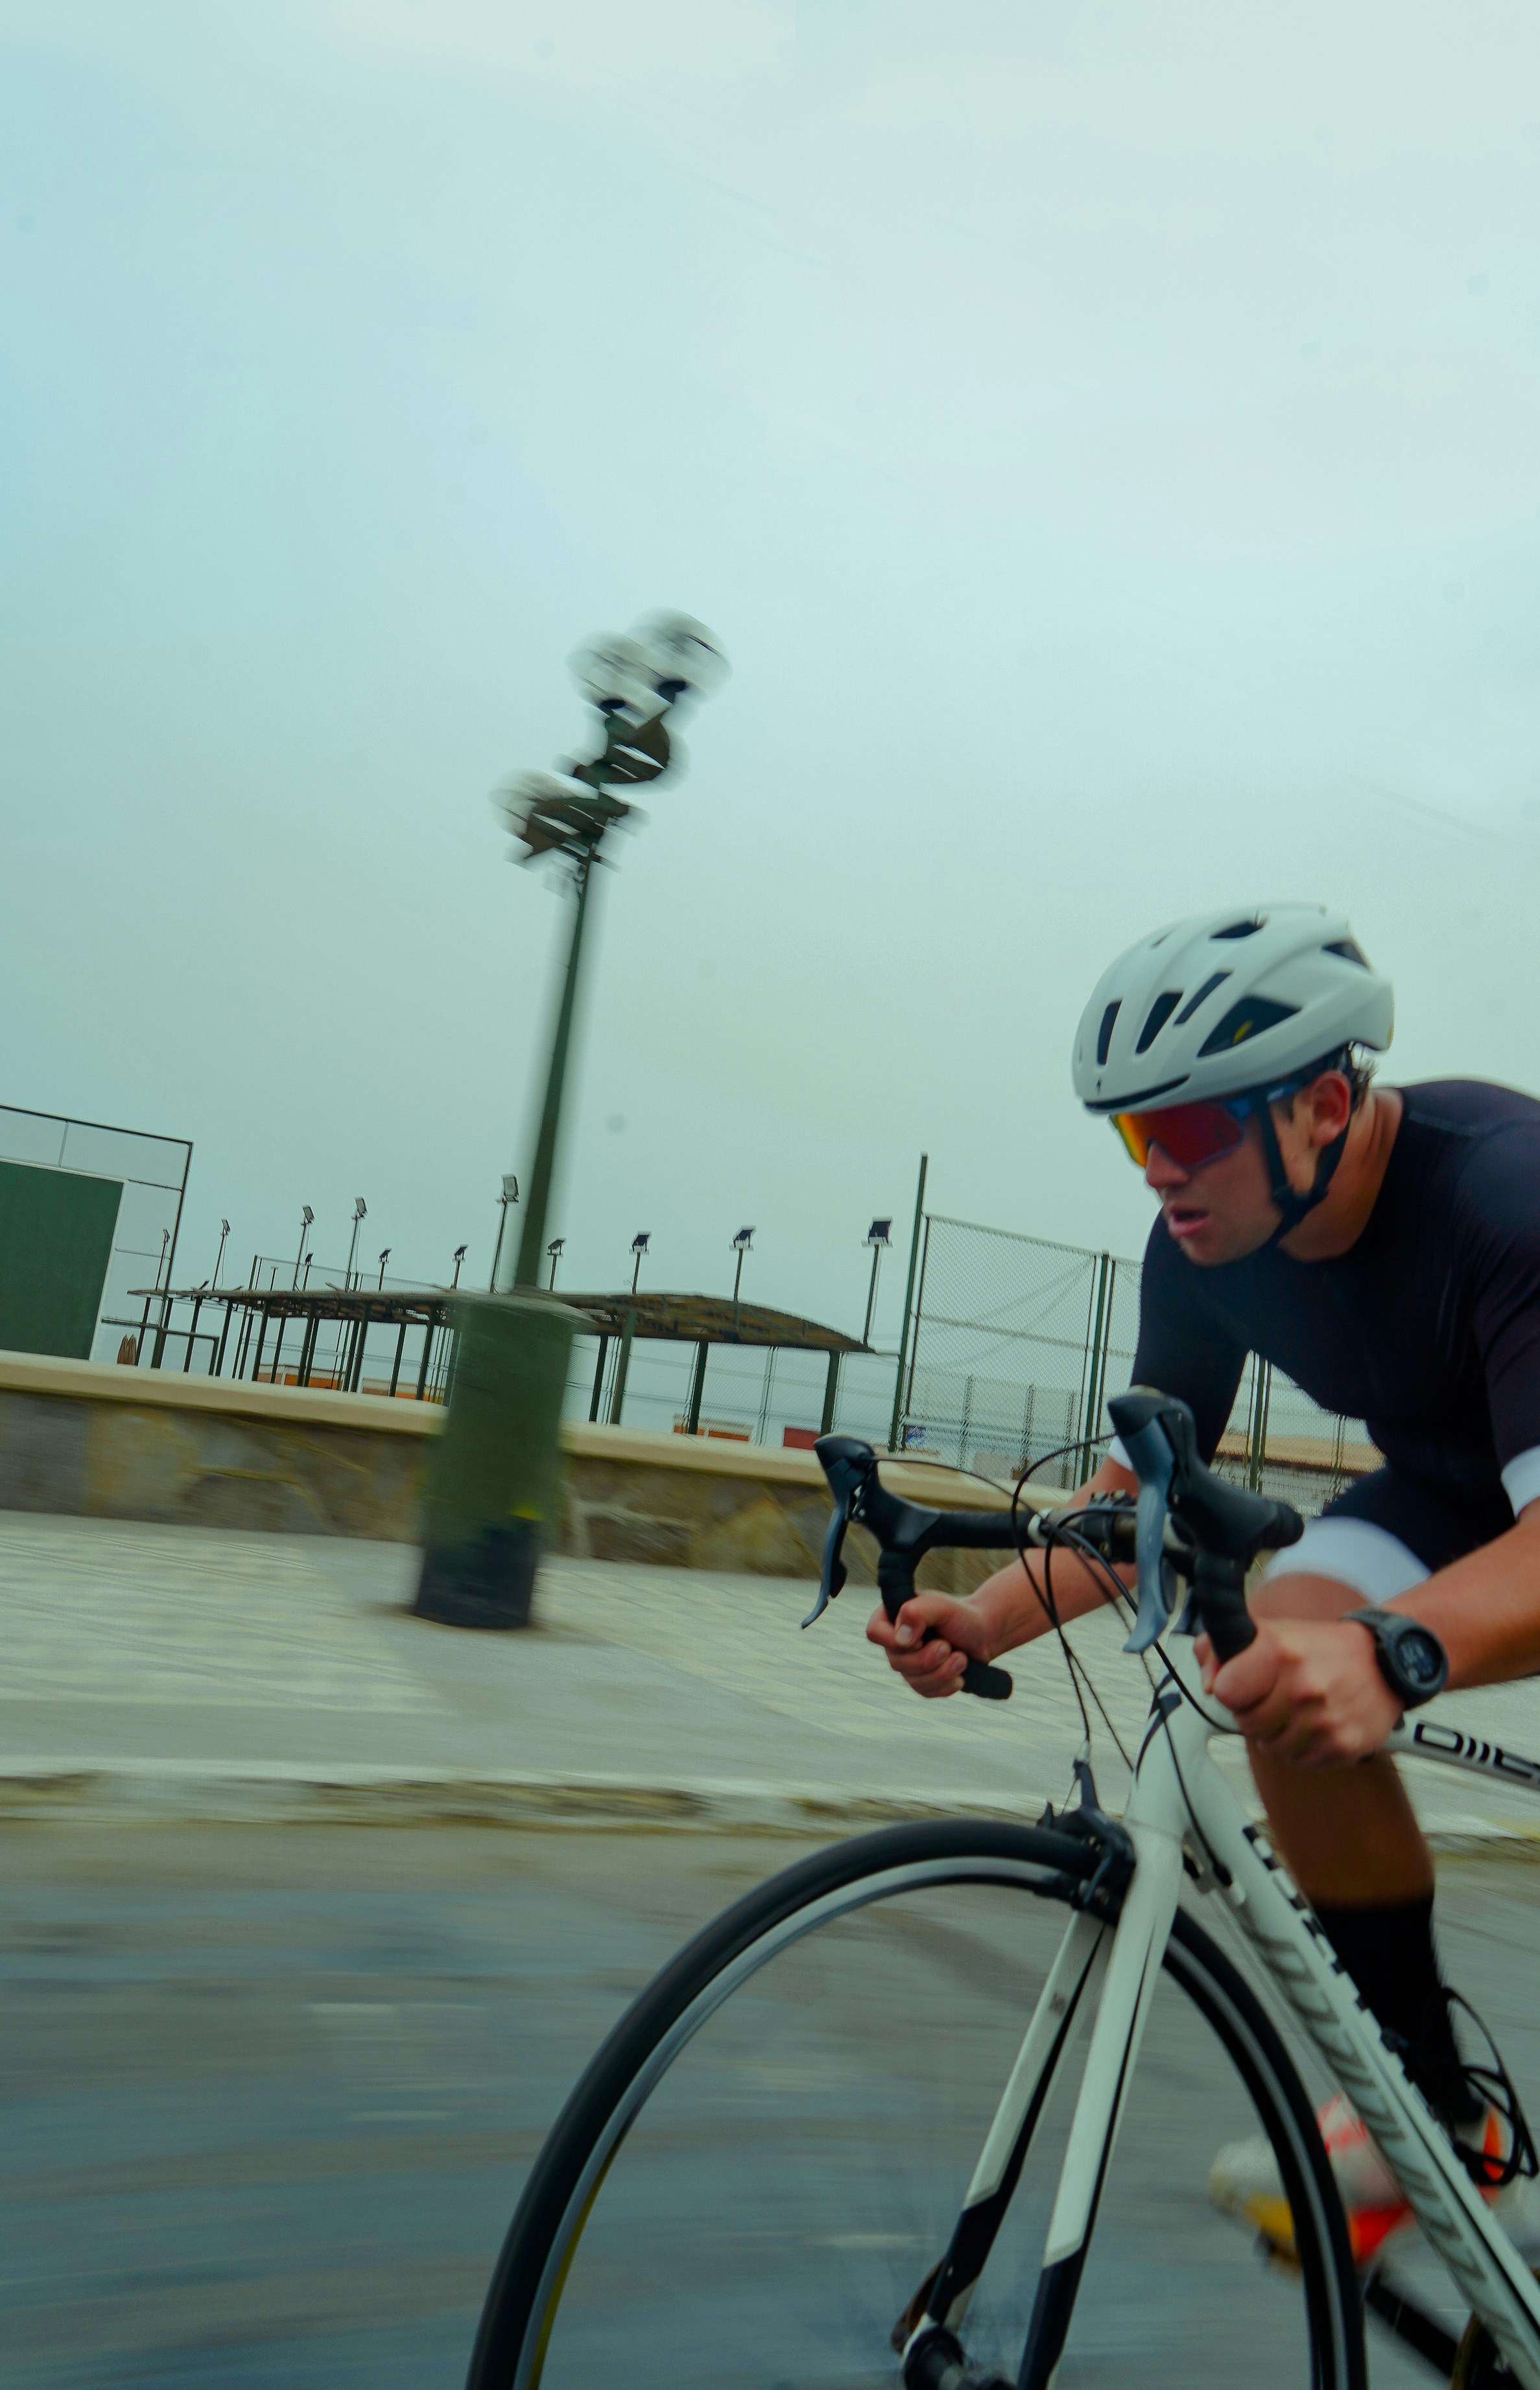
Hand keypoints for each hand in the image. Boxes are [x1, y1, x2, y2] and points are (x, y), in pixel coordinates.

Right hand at [866, 1590, 997, 1698]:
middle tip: (948, 1646)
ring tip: (961, 1659)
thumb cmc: (960, 1616)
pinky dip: (945, 1686)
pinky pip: (926, 1692)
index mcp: (893, 1617)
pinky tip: (959, 1676)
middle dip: (927, 1658)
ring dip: (941, 1672)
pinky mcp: (922, 1682)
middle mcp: (895, 1643)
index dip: (893, 1641)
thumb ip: (917, 1613)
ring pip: (913, 1681)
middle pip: (896, 1662)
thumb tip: (901, 1639)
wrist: (982, 1635)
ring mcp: (908, 1664)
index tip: (920, 1639)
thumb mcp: (940, 1606)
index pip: (874, 1632)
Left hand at [1198, 1618, 1401, 1765]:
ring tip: (1298, 1711)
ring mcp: (1323, 1719)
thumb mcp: (1273, 1631)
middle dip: (1254, 1713)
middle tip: (1276, 1697)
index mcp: (1280, 1651)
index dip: (1230, 1689)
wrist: (1386, 1662)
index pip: (1225, 1690)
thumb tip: (1206, 1681)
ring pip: (1271, 1748)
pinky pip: (1300, 1762)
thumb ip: (1225, 1647)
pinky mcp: (1342, 1745)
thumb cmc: (1324, 1648)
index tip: (1242, 1684)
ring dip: (1278, 1734)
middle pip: (1246, 1723)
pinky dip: (1303, 1749)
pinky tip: (1316, 1725)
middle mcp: (1302, 1686)